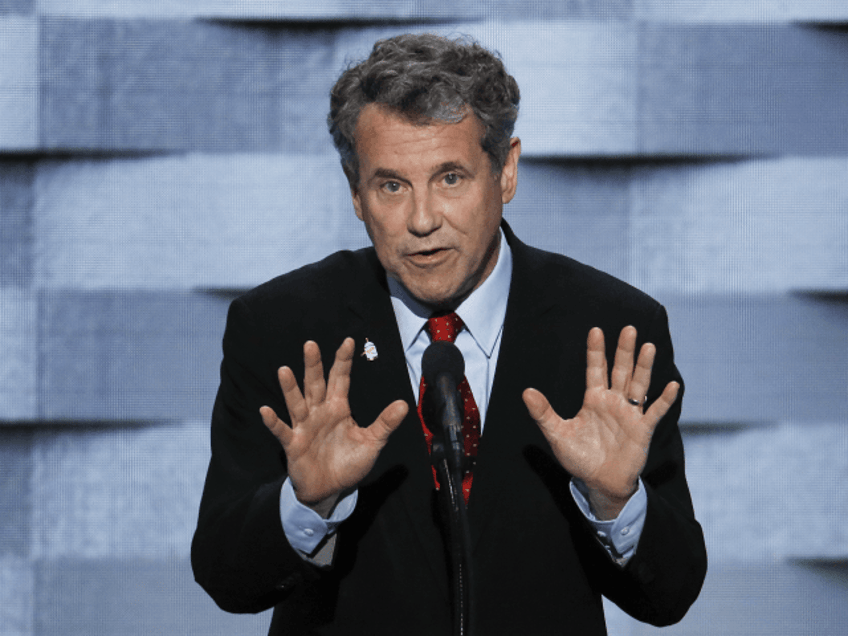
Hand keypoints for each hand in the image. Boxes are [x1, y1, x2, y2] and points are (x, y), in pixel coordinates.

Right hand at [260, 338, 408, 515]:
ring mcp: (305, 427)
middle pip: (315, 384)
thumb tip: (404, 404)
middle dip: (313, 365)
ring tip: (284, 370)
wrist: (331, 490)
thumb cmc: (349, 463)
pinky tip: (266, 410)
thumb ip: (385, 423)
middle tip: (311, 344)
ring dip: (290, 388)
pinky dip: (274, 422)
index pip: (340, 379)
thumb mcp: (372, 442)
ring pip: (296, 403)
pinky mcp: (294, 444)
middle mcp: (319, 412)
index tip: (348, 341)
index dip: (343, 361)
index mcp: (338, 408)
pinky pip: (282, 431)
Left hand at [522, 326, 678, 518]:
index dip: (595, 351)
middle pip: (620, 371)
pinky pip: (655, 412)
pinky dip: (664, 400)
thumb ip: (544, 413)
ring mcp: (629, 414)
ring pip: (638, 385)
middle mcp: (613, 402)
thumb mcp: (557, 434)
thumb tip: (526, 392)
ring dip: (643, 367)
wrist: (599, 483)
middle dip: (624, 351)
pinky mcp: (642, 430)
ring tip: (648, 347)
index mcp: (594, 400)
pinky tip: (672, 385)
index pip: (595, 370)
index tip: (596, 330)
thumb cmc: (579, 458)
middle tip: (628, 329)